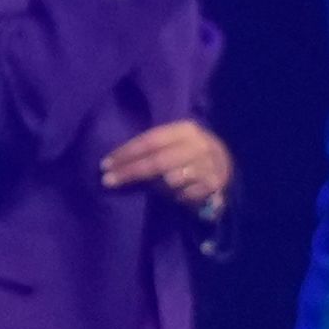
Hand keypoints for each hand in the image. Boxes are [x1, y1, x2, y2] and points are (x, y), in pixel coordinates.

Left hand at [99, 115, 231, 213]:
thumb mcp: (172, 144)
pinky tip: (170, 198)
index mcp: (185, 130)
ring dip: (152, 186)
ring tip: (137, 189)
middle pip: (157, 161)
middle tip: (107, 181)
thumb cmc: (188, 154)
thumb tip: (115, 162)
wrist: (223, 166)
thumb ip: (150, 150)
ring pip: (170, 180)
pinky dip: (174, 198)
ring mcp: (207, 165)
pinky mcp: (212, 186)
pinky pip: (184, 196)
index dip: (126, 152)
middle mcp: (197, 145)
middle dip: (130, 172)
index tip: (105, 164)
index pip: (150, 140)